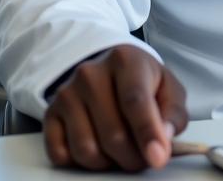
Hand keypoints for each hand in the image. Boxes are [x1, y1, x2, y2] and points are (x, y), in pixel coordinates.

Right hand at [44, 44, 188, 171]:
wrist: (108, 69)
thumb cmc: (142, 82)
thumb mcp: (167, 88)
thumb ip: (172, 114)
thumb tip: (164, 141)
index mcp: (125, 60)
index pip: (135, 101)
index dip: (147, 133)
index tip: (158, 158)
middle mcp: (90, 74)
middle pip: (112, 133)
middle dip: (132, 157)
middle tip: (143, 159)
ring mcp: (66, 94)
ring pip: (86, 149)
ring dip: (108, 163)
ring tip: (122, 152)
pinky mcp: (49, 114)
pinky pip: (61, 155)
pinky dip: (81, 163)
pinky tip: (97, 147)